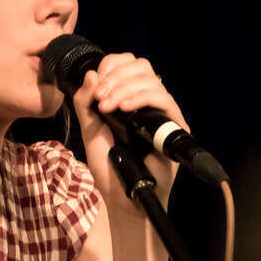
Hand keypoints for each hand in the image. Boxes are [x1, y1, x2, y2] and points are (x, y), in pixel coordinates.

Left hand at [72, 53, 188, 212]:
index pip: (128, 65)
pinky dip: (140, 98)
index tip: (96, 82)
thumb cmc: (109, 166)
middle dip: (116, 76)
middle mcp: (148, 103)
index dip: (112, 65)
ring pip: (151, 80)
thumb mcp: (90, 129)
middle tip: (100, 98)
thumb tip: (91, 73)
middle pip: (141, 67)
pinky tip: (122, 108)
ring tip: (107, 107)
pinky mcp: (174, 127)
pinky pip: (163, 100)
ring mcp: (162, 114)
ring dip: (124, 88)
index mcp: (129, 98)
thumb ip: (85, 103)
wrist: (121, 195)